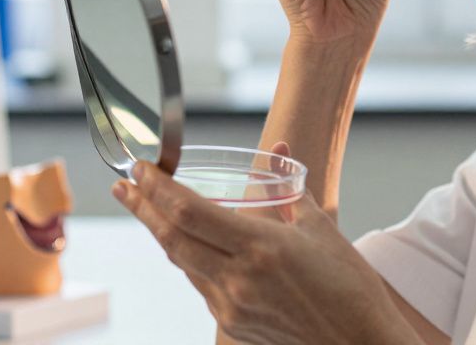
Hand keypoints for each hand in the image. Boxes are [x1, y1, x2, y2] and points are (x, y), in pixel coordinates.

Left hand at [112, 142, 416, 344]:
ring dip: (161, 233)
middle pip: (171, 238)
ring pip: (182, 262)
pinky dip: (188, 259)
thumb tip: (279, 151)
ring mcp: (231, 306)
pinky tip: (188, 244)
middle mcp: (238, 279)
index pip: (189, 212)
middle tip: (124, 185)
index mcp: (260, 248)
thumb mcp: (323, 230)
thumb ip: (291, 189)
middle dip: (143, 208)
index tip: (140, 169)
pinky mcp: (233, 325)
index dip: (157, 188)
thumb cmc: (350, 289)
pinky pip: (201, 284)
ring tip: (147, 209)